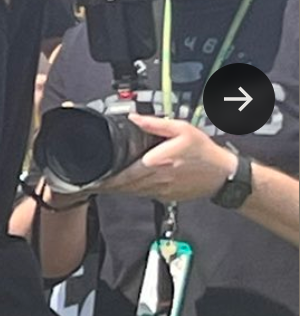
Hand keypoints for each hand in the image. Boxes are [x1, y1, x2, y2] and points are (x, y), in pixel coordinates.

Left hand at [97, 115, 240, 205]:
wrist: (223, 174)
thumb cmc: (204, 152)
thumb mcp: (181, 130)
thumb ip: (155, 125)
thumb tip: (134, 118)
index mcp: (156, 163)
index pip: (123, 176)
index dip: (105, 179)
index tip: (92, 179)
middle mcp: (156, 180)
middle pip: (123, 186)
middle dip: (106, 185)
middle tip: (92, 181)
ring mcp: (161, 191)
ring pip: (131, 192)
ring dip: (117, 189)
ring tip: (104, 183)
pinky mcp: (166, 197)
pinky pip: (143, 195)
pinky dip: (132, 191)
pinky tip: (128, 184)